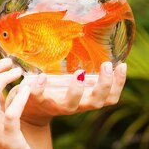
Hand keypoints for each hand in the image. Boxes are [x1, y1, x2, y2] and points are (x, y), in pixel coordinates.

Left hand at [8, 61, 127, 126]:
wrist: (26, 109)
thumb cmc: (53, 91)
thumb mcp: (70, 81)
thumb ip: (81, 70)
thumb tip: (92, 39)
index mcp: (86, 99)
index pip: (110, 97)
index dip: (119, 84)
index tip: (122, 65)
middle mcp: (75, 105)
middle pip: (97, 102)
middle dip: (105, 85)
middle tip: (107, 65)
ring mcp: (56, 105)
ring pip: (72, 104)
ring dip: (77, 90)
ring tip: (79, 73)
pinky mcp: (37, 103)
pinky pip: (40, 98)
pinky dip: (41, 89)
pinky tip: (42, 76)